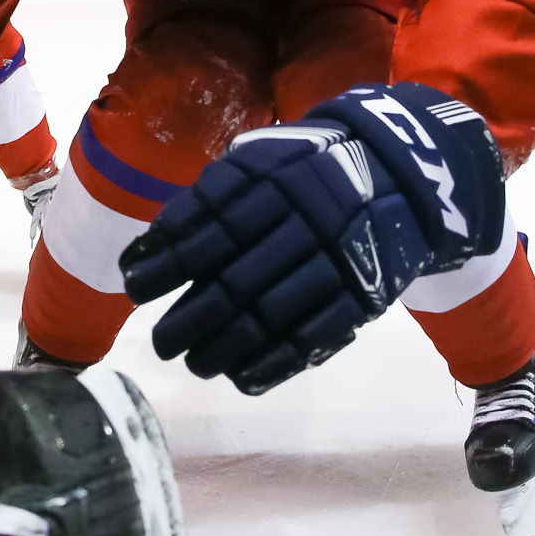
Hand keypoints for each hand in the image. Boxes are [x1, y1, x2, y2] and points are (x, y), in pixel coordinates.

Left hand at [121, 82, 504, 394]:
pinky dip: (272, 364)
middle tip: (160, 343)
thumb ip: (211, 196)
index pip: (208, 231)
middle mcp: (304, 222)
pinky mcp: (362, 296)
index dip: (166, 263)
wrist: (400, 175)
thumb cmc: (307, 168)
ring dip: (223, 348)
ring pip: (270, 317)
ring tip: (193, 362)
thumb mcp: (261, 159)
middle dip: (188, 319)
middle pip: (235, 282)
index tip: (134, 288)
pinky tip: (239, 376)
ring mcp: (336, 262)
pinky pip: (312, 339)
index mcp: (273, 182)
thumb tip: (152, 246)